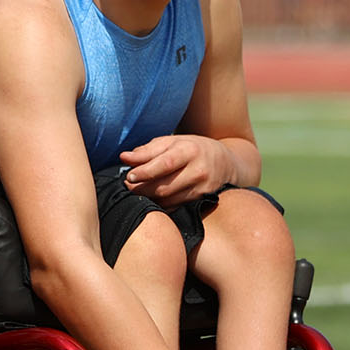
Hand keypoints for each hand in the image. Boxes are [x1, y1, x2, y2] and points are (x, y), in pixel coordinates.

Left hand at [118, 135, 233, 203]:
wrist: (225, 162)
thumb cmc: (193, 148)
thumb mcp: (172, 142)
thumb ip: (148, 151)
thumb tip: (124, 157)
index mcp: (189, 150)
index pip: (163, 164)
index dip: (143, 172)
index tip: (129, 177)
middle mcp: (198, 170)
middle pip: (164, 186)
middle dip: (142, 189)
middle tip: (128, 186)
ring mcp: (202, 187)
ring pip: (168, 199)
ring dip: (149, 198)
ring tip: (137, 192)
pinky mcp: (202, 199)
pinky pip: (175, 206)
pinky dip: (161, 205)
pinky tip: (153, 199)